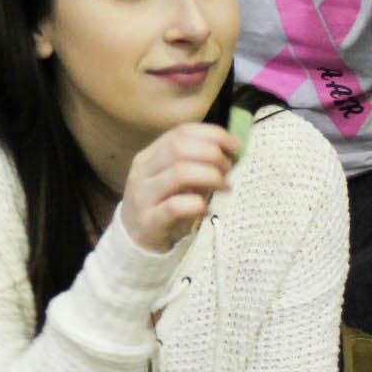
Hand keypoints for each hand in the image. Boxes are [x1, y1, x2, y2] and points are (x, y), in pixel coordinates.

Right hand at [117, 120, 240, 255]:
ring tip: (225, 187)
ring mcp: (142, 196)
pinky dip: (198, 204)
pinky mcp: (148, 221)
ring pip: (179, 173)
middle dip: (212, 154)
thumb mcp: (176, 180)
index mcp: (149, 156)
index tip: (235, 145)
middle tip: (230, 168)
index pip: (181, 132)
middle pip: (179, 148)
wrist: (136, 238)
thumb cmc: (163, 205)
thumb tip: (231, 153)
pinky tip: (208, 209)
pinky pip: (175, 206)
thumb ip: (196, 164)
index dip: (212, 134)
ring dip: (210, 176)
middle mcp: (142, 172)